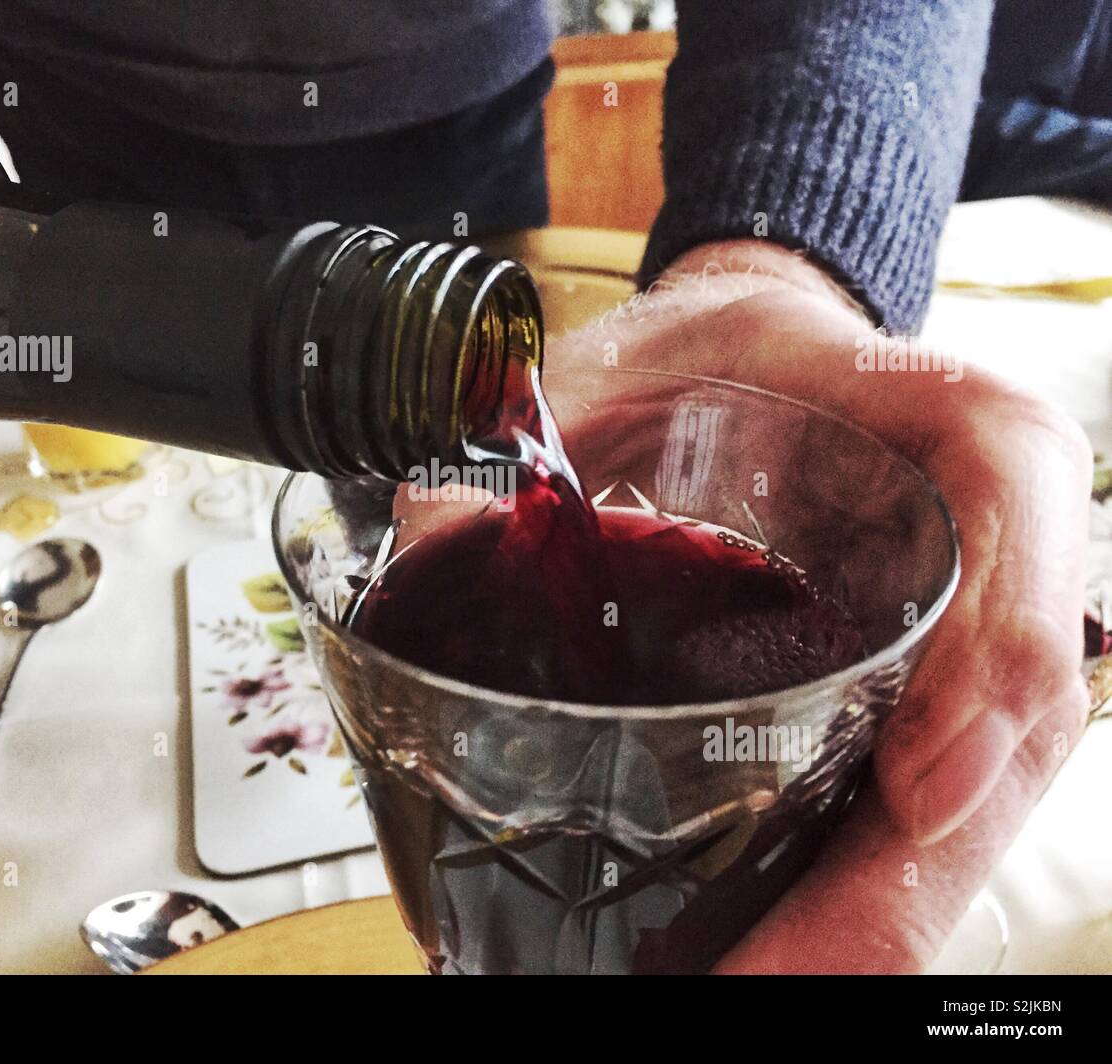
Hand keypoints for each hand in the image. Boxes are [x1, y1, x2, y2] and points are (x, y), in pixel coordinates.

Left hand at [544, 240, 1092, 972]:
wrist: (758, 364)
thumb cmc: (713, 359)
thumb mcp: (625, 362)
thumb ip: (534, 436)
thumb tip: (430, 544)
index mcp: (932, 416)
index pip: (1015, 489)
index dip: (999, 646)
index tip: (921, 791)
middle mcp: (974, 540)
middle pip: (1010, 718)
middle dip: (896, 882)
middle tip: (762, 981)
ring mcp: (953, 640)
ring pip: (972, 803)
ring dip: (868, 925)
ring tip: (740, 989)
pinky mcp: (908, 700)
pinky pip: (910, 815)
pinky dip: (847, 905)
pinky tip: (758, 957)